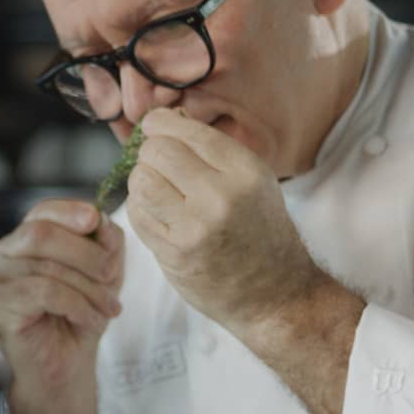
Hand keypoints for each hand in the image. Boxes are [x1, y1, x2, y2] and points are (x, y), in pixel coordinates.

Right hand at [0, 198, 123, 412]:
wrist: (65, 367)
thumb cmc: (79, 317)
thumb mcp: (102, 274)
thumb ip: (104, 243)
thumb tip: (102, 221)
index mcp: (23, 239)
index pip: (42, 211)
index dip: (69, 211)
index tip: (96, 220)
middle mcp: (2, 254)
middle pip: (42, 233)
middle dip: (85, 253)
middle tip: (112, 276)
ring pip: (48, 267)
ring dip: (89, 288)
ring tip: (108, 308)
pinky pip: (44, 292)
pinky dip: (77, 305)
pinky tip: (90, 319)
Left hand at [126, 107, 319, 337]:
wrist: (275, 294)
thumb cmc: (261, 232)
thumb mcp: (253, 182)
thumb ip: (212, 152)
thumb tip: (164, 119)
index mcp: (245, 171)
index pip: (186, 132)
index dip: (160, 124)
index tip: (153, 127)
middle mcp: (220, 196)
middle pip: (156, 152)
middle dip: (149, 154)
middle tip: (156, 164)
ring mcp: (194, 227)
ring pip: (140, 182)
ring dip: (141, 182)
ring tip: (157, 190)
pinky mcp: (174, 253)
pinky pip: (137, 215)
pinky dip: (140, 209)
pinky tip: (157, 214)